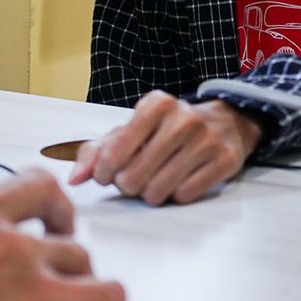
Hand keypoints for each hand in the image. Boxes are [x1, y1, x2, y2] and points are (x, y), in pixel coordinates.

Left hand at [68, 90, 264, 204]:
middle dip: (129, 185)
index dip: (104, 172)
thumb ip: (96, 151)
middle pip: (133, 178)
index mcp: (156, 104)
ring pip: (158, 191)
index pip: (114, 152)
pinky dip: (177, 195)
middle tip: (136, 178)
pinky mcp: (225, 160)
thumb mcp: (132, 130)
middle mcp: (183, 118)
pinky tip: (180, 181)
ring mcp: (207, 139)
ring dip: (151, 194)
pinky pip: (184, 195)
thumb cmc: (170, 129)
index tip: (107, 175)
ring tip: (157, 180)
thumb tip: (75, 179)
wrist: (226, 123)